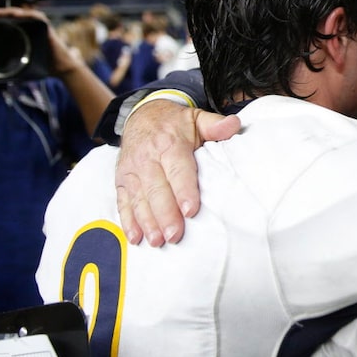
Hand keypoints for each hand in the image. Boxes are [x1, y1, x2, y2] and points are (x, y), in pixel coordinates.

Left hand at [0, 6, 80, 75]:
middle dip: (0, 14)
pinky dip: (27, 13)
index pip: (8, 22)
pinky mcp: (47, 27)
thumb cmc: (45, 67)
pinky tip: (16, 14)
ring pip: (23, 13)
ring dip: (10, 11)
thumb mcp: (23, 63)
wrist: (62, 69)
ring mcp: (39, 26)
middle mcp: (31, 28)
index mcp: (24, 34)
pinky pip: (37, 16)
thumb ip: (11, 63)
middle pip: (14, 15)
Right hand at [115, 99, 239, 245]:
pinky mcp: (122, 181)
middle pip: (157, 190)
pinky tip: (135, 238)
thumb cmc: (175, 123)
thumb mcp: (196, 118)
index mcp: (169, 144)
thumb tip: (234, 125)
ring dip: (147, 222)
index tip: (191, 210)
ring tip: (157, 241)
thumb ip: (215, 125)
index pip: (178, 170)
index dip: (184, 190)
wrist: (142, 115)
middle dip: (165, 214)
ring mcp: (132, 171)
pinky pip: (123, 202)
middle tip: (175, 235)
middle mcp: (148, 158)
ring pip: (139, 199)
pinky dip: (127, 221)